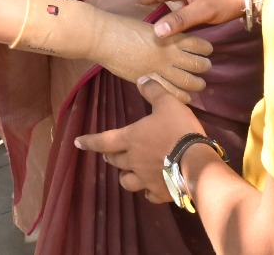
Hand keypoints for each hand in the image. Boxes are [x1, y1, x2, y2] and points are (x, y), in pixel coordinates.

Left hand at [75, 80, 205, 202]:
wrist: (196, 161)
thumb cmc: (179, 129)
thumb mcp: (168, 103)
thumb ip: (153, 90)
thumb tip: (141, 79)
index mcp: (131, 139)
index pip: (103, 140)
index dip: (89, 141)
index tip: (77, 142)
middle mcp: (133, 161)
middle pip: (115, 160)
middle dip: (111, 156)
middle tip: (110, 154)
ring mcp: (145, 179)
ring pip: (126, 181)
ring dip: (125, 176)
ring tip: (128, 172)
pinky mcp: (160, 192)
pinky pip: (148, 195)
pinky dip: (147, 191)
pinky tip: (151, 188)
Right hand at [91, 11, 213, 102]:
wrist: (105, 37)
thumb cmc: (124, 27)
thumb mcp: (150, 27)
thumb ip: (164, 36)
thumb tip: (172, 40)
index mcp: (170, 37)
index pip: (197, 44)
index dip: (206, 49)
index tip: (208, 52)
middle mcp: (169, 53)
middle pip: (197, 64)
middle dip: (204, 68)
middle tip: (205, 69)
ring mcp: (160, 69)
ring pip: (188, 81)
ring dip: (197, 84)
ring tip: (199, 85)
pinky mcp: (149, 80)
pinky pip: (171, 93)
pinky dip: (181, 96)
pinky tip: (185, 98)